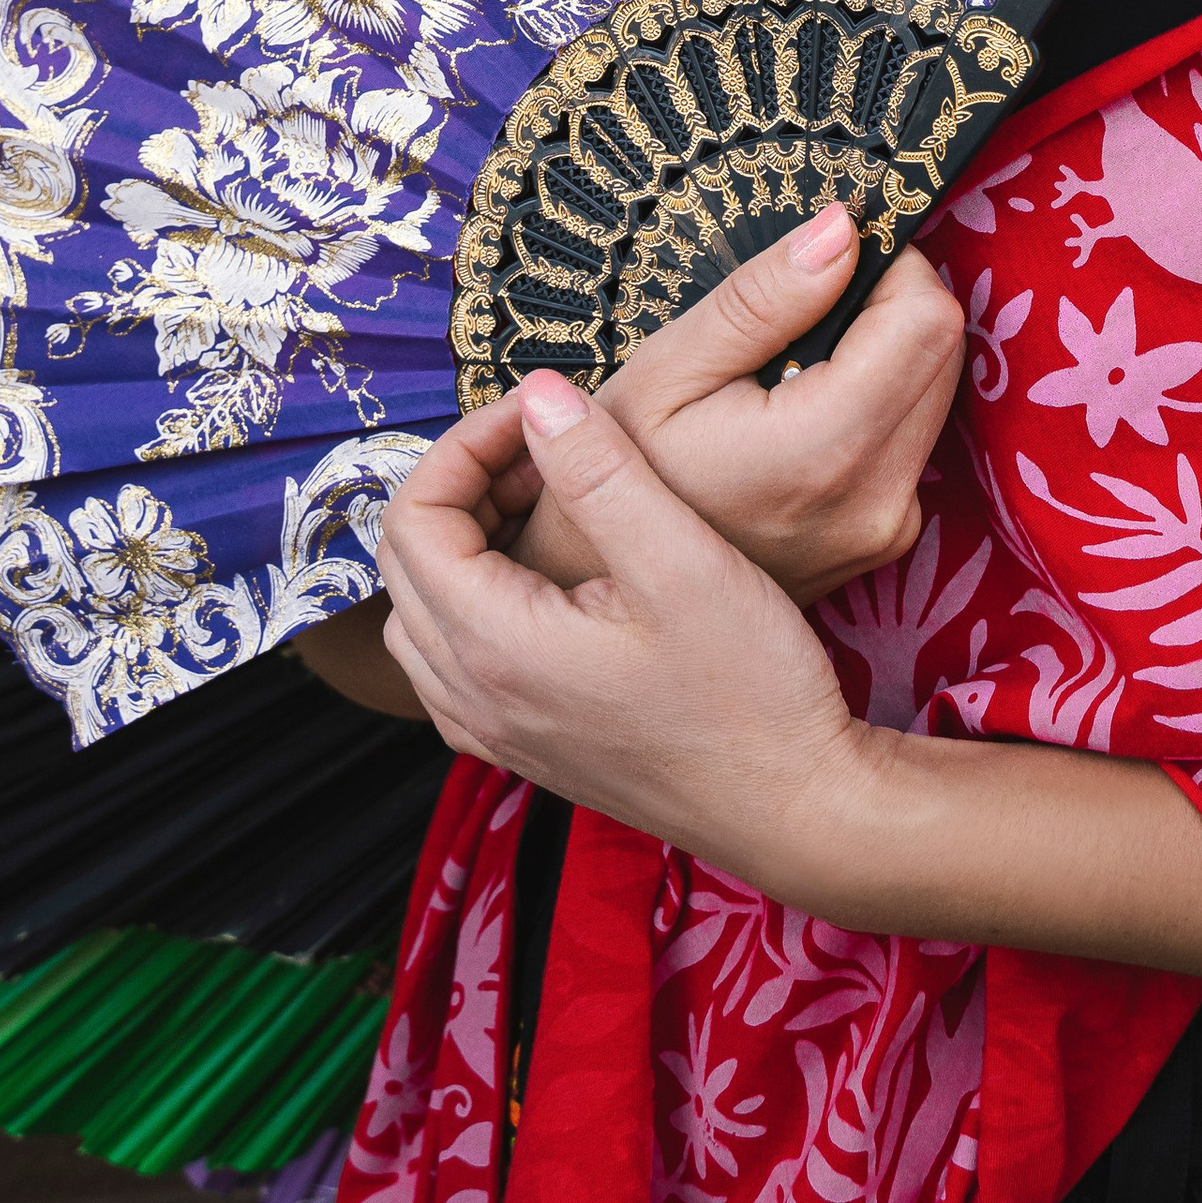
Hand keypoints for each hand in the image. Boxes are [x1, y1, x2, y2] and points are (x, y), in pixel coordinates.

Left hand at [378, 372, 867, 882]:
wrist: (794, 807)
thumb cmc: (751, 691)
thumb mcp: (682, 560)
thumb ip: (600, 472)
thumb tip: (539, 395)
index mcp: (497, 647)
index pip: (414, 519)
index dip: (465, 445)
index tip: (537, 410)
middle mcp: (476, 699)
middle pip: (407, 563)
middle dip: (462, 483)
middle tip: (544, 446)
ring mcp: (498, 734)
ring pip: (422, 616)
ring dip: (464, 543)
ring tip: (545, 504)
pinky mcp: (528, 749)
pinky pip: (452, 666)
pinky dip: (473, 604)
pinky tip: (546, 584)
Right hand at [514, 206, 966, 606]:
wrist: (613, 603)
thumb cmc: (618, 476)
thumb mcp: (664, 372)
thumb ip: (761, 299)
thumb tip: (843, 229)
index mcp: (822, 452)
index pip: (926, 320)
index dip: (891, 266)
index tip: (831, 259)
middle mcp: (876, 501)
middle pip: (944, 352)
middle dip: (892, 303)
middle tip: (805, 306)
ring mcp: (887, 529)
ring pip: (937, 391)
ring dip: (886, 353)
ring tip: (793, 362)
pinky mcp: (886, 539)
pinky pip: (914, 436)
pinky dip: (878, 402)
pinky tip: (803, 410)